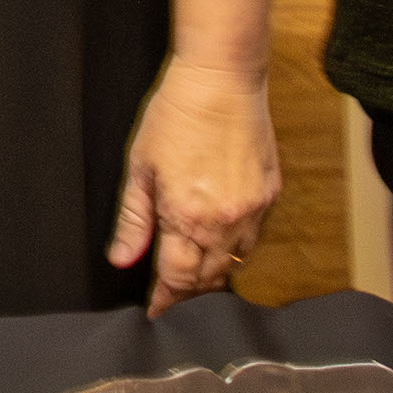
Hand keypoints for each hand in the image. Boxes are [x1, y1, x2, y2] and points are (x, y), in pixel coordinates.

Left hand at [109, 58, 281, 314]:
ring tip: (193, 276)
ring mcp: (252, 210)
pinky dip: (235, 247)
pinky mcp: (270, 195)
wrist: (222, 79)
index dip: (166, 300)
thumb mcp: (140, 166)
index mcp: (188, 216)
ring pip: (234, 262)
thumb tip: (122, 260)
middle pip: (208, 278)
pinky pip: (253, 237)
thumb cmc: (175, 115)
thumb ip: (133, 220)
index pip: (178, 279)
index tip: (156, 313)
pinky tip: (218, 242)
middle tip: (171, 297)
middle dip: (189, 292)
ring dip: (213, 273)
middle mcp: (225, 221)